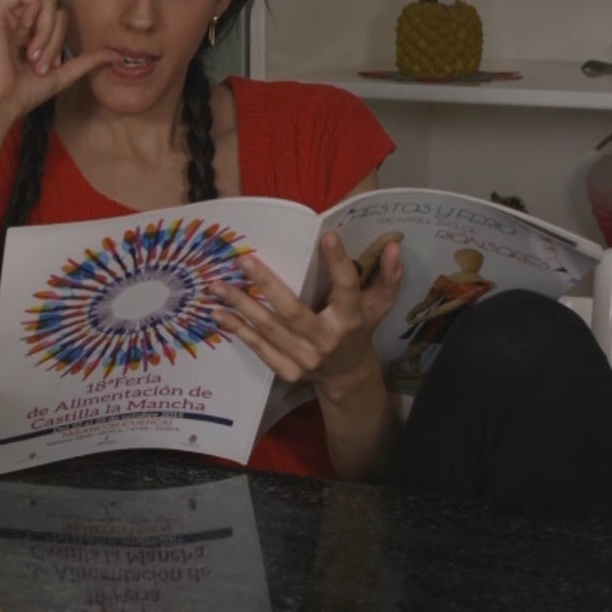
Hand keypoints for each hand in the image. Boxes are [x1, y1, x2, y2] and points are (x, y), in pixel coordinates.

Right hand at [0, 0, 111, 124]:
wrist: (5, 101)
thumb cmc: (27, 93)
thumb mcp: (65, 74)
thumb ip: (88, 61)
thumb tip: (118, 56)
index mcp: (32, 33)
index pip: (60, 18)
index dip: (59, 39)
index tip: (48, 66)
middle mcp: (20, 22)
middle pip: (55, 8)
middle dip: (54, 38)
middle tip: (38, 62)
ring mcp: (8, 16)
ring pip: (44, 0)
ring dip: (44, 29)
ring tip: (30, 53)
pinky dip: (30, 9)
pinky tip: (24, 29)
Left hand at [209, 233, 404, 395]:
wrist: (347, 375)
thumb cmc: (359, 330)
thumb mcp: (377, 305)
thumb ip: (388, 277)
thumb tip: (394, 245)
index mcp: (351, 320)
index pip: (347, 288)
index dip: (338, 263)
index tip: (327, 235)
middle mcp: (327, 341)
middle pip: (293, 312)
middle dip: (268, 286)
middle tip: (245, 261)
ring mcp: (305, 359)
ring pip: (269, 330)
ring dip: (241, 306)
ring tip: (217, 286)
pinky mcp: (287, 371)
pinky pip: (258, 348)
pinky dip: (237, 330)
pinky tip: (217, 313)